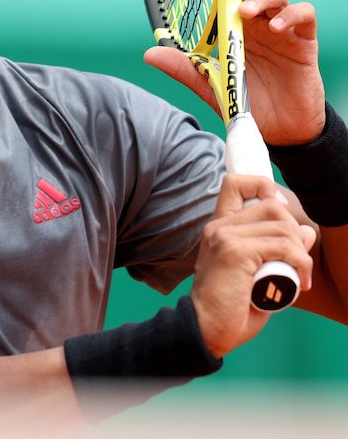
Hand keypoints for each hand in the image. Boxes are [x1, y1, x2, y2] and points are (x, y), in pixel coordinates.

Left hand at [144, 0, 324, 144]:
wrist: (278, 130)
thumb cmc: (245, 101)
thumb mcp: (210, 85)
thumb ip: (184, 68)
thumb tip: (148, 54)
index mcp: (235, 30)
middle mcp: (258, 26)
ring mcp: (283, 32)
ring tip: (247, 12)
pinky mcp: (304, 43)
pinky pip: (304, 16)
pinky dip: (292, 15)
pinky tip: (278, 27)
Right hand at [190, 174, 315, 358]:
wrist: (206, 329)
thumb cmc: (230, 306)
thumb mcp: (257, 273)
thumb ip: (278, 251)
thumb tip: (305, 232)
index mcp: (219, 227)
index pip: (235, 184)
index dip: (263, 187)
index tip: (281, 213)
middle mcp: (218, 226)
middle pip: (271, 206)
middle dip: (294, 232)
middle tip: (298, 262)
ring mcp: (224, 237)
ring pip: (281, 227)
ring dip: (301, 254)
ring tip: (300, 277)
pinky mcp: (234, 252)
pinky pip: (282, 247)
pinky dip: (299, 263)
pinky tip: (299, 283)